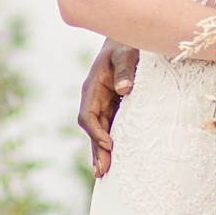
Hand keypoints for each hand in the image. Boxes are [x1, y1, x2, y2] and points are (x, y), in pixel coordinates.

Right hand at [78, 40, 137, 177]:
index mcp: (92, 88)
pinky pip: (109, 128)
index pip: (87, 115)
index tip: (109, 144)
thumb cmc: (126, 45)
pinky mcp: (114, 108)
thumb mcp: (126, 54)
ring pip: (98, 132)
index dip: (95, 132)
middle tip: (102, 171)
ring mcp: (103, 105)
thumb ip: (126, 70)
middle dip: (96, 150)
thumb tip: (124, 89)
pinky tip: (112, 160)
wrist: (128, 41)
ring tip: (102, 173)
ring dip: (100, 152)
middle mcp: (94, 99)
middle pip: (91, 129)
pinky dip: (108, 144)